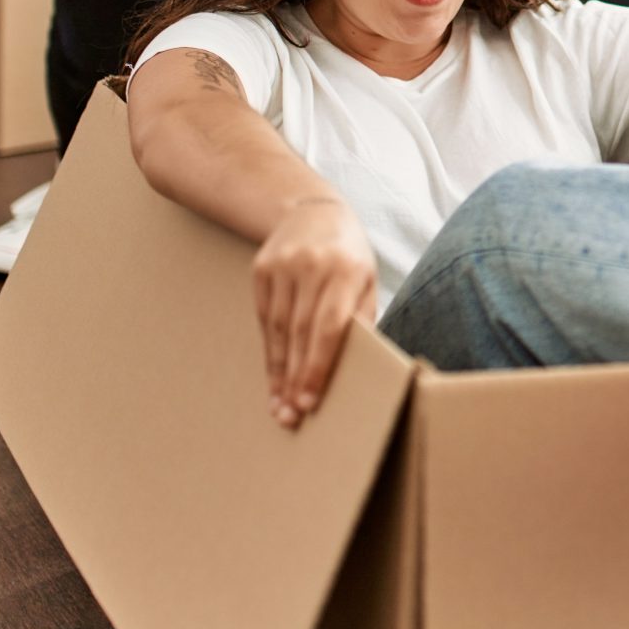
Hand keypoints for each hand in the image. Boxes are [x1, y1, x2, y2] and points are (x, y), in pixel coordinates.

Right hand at [252, 196, 376, 428]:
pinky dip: (270, 352)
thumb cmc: (349, 257)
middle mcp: (312, 267)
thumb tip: (355, 365)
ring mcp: (282, 267)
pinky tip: (273, 378)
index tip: (309, 402)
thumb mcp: (367, 280)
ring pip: (278, 330)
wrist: (312, 211)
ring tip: (280, 407)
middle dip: (296, 378)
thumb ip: (361, 319)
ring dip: (279, 372)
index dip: (317, 366)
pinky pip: (264, 321)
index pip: (329, 326)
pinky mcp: (261, 270)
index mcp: (346, 270)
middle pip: (301, 333)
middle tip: (291, 417)